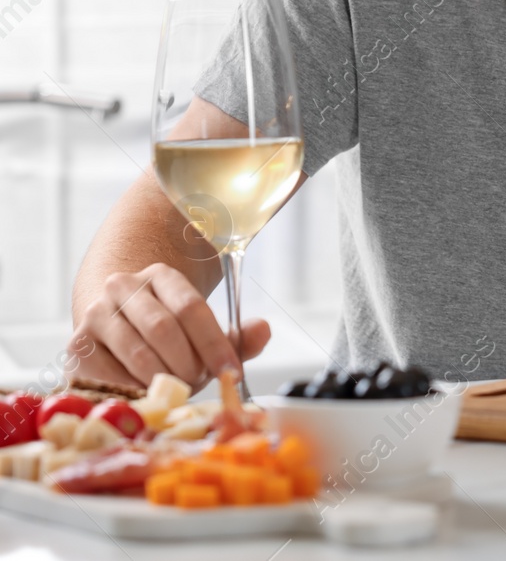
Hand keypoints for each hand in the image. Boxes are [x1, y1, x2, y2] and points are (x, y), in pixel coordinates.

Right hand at [70, 263, 269, 389]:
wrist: (114, 332)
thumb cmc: (168, 338)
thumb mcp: (204, 333)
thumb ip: (237, 337)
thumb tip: (264, 330)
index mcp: (162, 276)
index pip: (192, 307)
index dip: (215, 343)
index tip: (232, 372)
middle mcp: (124, 286)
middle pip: (164, 328)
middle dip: (188, 364)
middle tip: (199, 383)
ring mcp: (96, 312)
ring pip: (137, 353)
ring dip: (163, 379)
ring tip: (175, 389)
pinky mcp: (76, 344)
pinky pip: (109, 374)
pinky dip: (134, 390)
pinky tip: (146, 394)